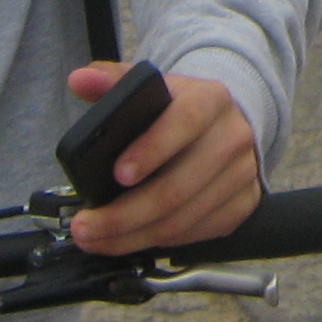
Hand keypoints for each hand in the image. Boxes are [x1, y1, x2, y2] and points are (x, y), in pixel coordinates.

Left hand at [63, 61, 263, 255]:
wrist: (226, 125)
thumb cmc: (181, 109)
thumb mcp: (152, 88)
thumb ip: (114, 81)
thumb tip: (80, 79)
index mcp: (211, 99)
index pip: (186, 121)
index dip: (152, 149)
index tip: (118, 173)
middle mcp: (234, 137)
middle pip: (177, 187)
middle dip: (123, 214)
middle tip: (85, 225)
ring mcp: (241, 175)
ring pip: (181, 220)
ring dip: (131, 237)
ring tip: (95, 239)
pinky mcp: (241, 206)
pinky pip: (193, 235)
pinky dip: (154, 243)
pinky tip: (127, 240)